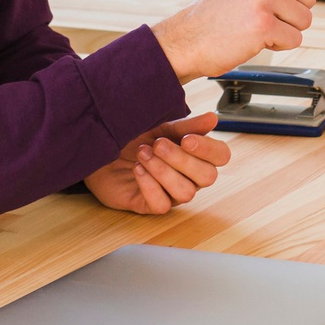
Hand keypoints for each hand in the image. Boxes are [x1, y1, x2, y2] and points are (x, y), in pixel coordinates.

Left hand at [84, 112, 232, 214]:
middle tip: (157, 144)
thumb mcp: (161, 126)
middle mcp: (188, 177)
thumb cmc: (135, 137)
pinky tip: (137, 169)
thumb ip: (187, 125)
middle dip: (181, 159)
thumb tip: (213, 118)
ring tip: (142, 154)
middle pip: (207, 177)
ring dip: (163, 171)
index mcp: (196, 155)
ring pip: (186, 193)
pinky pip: (161, 205)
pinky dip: (149, 185)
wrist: (102, 148)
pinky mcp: (149, 205)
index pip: (221, 157)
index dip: (208, 149)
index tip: (187, 139)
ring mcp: (170, 193)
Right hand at [150, 0, 324, 80]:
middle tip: (256, 12)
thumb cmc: (223, 9)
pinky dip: (277, 45)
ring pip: (305, 20)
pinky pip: (294, 39)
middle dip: (289, 13)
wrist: (188, 38)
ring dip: (283, 29)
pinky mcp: (262, 24)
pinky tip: (252, 37)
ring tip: (253, 24)